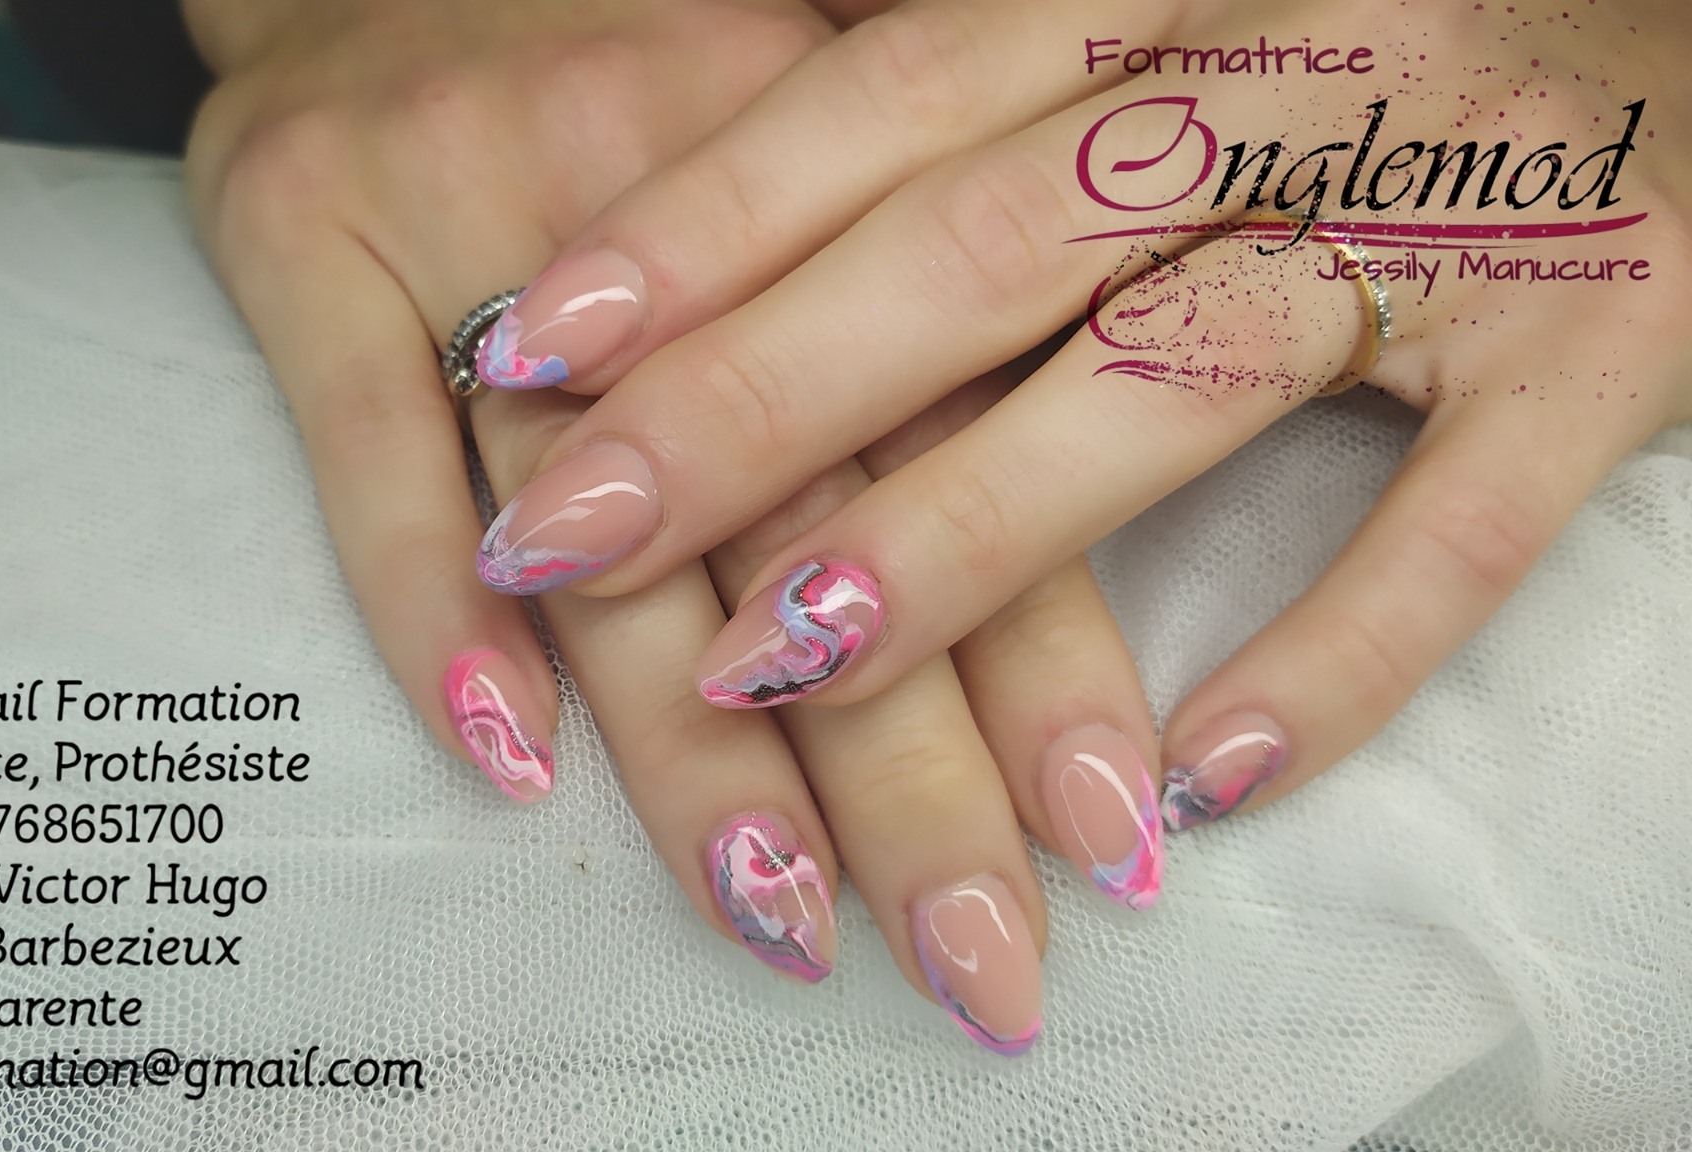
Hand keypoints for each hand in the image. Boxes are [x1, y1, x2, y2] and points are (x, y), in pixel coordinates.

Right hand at [181, 0, 1165, 1055]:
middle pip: (808, 512)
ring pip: (604, 508)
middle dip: (903, 761)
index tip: (1110, 831)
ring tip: (777, 915)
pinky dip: (431, 601)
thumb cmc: (628, 44)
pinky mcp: (307, 225)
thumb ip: (925, 292)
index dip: (1041, 643)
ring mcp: (478, 202)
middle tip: (978, 955)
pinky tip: (501, 755)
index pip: (965, 439)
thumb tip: (1082, 492)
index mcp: (843, 150)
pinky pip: (364, 442)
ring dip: (690, 734)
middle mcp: (679, 186)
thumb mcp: (815, 115)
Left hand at [470, 0, 1691, 829]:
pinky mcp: (1608, 346)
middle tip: (565, 530)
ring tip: (780, 654)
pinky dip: (1337, 655)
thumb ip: (981, 100)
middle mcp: (1292, 73)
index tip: (531, 347)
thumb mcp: (1169, 21)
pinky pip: (1462, 524)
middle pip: (981, 251)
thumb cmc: (1370, 38)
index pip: (882, 99)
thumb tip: (727, 227)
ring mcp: (1452, 214)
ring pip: (1173, 382)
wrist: (1690, 27)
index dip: (700, 226)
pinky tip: (1193, 778)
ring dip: (964, 534)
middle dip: (754, 403)